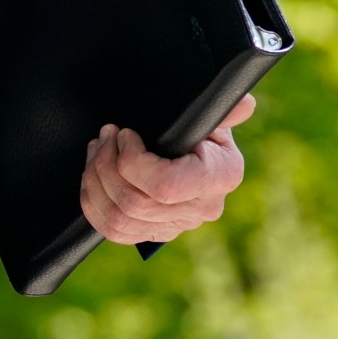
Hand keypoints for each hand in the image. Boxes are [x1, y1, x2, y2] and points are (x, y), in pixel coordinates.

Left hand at [78, 94, 254, 245]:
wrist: (198, 149)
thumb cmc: (201, 126)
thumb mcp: (211, 114)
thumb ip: (222, 110)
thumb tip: (245, 105)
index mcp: (219, 177)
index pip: (165, 186)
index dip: (133, 162)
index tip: (126, 134)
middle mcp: (201, 208)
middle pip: (134, 203)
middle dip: (106, 164)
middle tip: (105, 136)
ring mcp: (177, 225)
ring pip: (119, 220)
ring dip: (95, 181)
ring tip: (97, 150)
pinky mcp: (155, 233)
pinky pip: (114, 232)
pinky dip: (93, 204)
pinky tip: (92, 177)